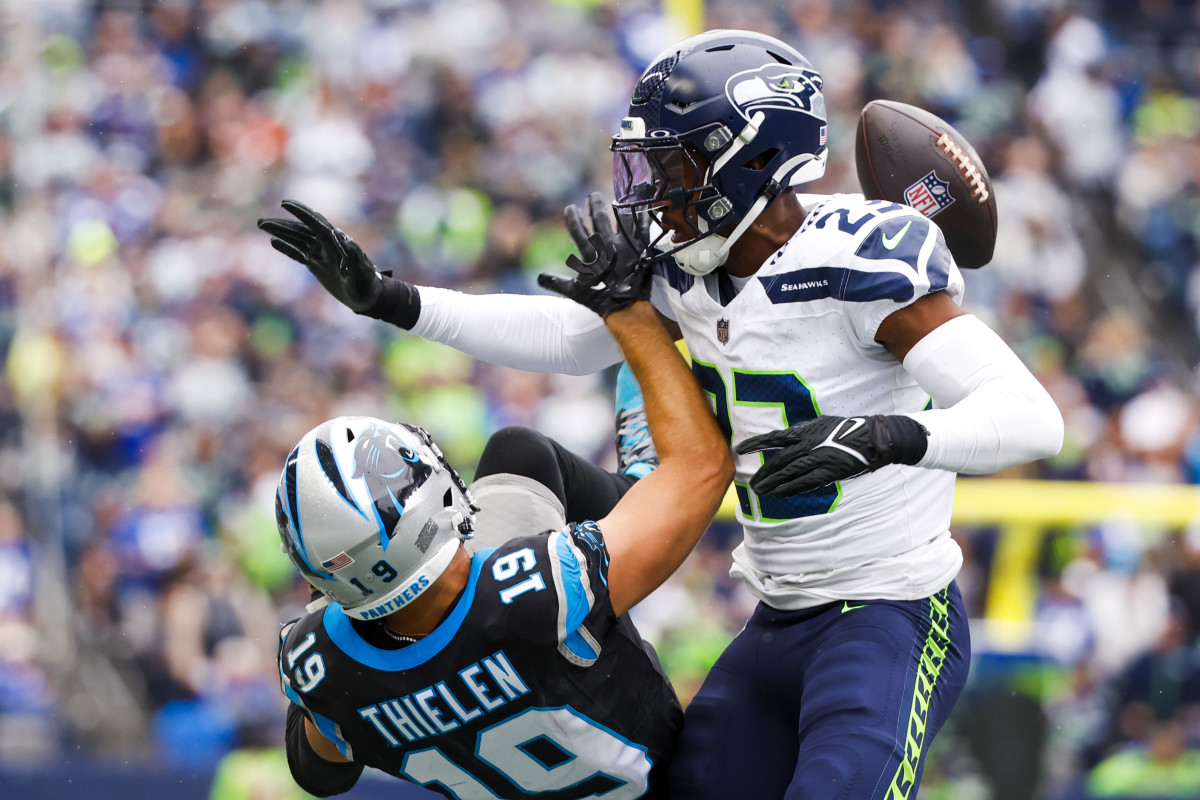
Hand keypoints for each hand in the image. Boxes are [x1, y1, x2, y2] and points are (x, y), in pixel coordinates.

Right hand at [258, 200, 381, 312]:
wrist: (367, 298)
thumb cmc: (367, 284)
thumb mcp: (363, 272)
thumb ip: (355, 256)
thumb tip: (345, 238)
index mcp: (336, 243)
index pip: (316, 224)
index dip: (301, 213)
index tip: (284, 203)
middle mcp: (327, 245)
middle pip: (301, 230)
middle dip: (282, 224)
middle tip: (261, 222)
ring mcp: (320, 254)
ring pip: (297, 239)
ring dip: (280, 232)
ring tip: (262, 225)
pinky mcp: (316, 264)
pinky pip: (298, 254)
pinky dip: (286, 248)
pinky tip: (273, 241)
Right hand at [537, 192, 651, 317]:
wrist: (627, 306)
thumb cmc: (601, 300)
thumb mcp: (576, 292)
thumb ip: (558, 283)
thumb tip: (539, 278)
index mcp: (590, 255)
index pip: (577, 231)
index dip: (572, 218)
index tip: (570, 208)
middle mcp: (606, 246)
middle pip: (599, 219)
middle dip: (595, 205)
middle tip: (593, 196)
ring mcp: (625, 245)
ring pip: (620, 219)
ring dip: (616, 206)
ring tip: (615, 198)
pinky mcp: (641, 248)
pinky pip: (642, 228)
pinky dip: (642, 216)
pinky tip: (640, 206)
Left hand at [736, 415, 928, 495]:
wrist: (874, 438)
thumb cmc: (847, 430)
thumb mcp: (822, 424)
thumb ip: (804, 432)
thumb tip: (786, 438)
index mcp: (806, 431)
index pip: (775, 437)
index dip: (756, 444)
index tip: (740, 449)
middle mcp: (809, 443)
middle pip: (780, 459)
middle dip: (764, 471)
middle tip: (751, 482)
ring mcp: (820, 457)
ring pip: (790, 472)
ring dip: (773, 482)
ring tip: (759, 490)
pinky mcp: (831, 471)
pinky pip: (807, 481)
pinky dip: (792, 487)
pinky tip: (779, 493)